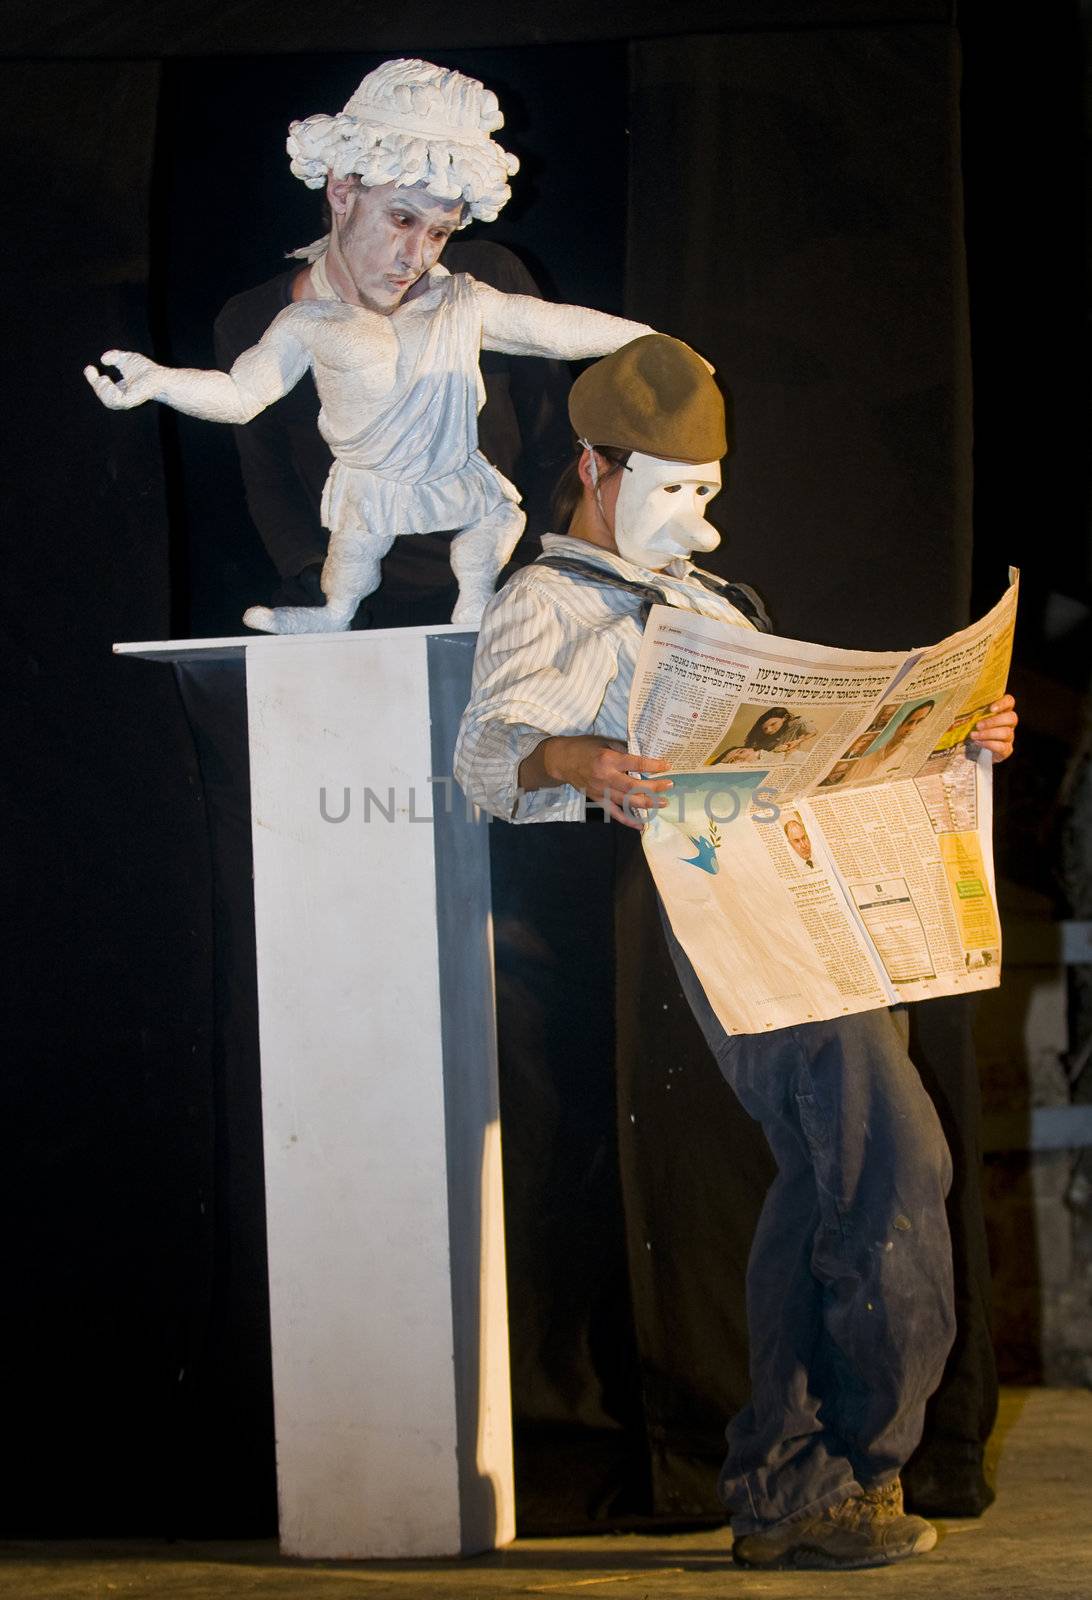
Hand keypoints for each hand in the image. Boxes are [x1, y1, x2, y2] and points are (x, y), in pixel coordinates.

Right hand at [83, 349, 160, 409]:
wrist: (159, 376)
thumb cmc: (146, 370)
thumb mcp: (126, 359)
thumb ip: (114, 356)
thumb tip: (103, 359)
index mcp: (119, 390)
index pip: (102, 389)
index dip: (93, 379)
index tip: (89, 368)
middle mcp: (121, 398)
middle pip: (102, 395)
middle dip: (96, 384)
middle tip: (96, 373)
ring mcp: (126, 401)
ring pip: (107, 400)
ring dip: (101, 388)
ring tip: (104, 379)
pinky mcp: (129, 401)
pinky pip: (114, 400)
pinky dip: (109, 391)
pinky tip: (111, 383)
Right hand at [528, 735, 672, 828]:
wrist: (562, 761)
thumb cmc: (584, 748)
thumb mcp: (604, 743)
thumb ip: (622, 750)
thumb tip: (643, 758)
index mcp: (608, 760)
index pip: (635, 764)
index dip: (653, 766)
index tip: (666, 766)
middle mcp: (606, 777)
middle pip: (634, 786)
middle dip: (654, 787)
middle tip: (669, 785)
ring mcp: (602, 791)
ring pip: (628, 801)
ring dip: (648, 804)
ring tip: (663, 803)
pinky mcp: (598, 800)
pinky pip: (615, 813)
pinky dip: (628, 820)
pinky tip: (642, 825)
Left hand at [969, 694, 1016, 761]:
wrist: (974, 751)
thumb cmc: (973, 729)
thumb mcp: (972, 717)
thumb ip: (972, 710)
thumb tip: (960, 703)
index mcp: (1002, 711)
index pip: (1009, 701)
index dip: (1003, 703)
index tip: (991, 708)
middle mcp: (1009, 723)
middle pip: (1011, 717)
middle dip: (994, 721)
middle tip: (978, 725)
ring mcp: (1009, 737)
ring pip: (1006, 733)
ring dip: (988, 734)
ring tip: (973, 735)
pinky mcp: (1006, 750)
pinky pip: (1002, 747)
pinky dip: (989, 744)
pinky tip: (977, 742)